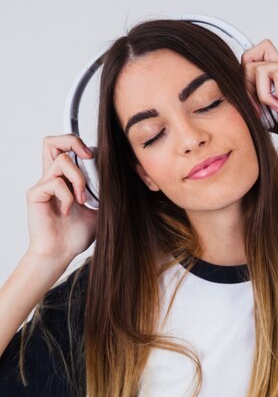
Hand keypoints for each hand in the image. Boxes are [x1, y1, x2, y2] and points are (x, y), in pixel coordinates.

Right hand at [25, 134, 97, 261]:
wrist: (60, 254)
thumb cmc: (76, 235)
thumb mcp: (99, 211)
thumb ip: (104, 194)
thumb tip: (122, 181)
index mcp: (65, 179)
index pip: (65, 148)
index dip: (81, 146)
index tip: (97, 160)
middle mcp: (51, 178)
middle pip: (53, 142)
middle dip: (73, 142)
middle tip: (88, 158)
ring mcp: (43, 185)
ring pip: (61, 160)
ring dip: (78, 178)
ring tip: (82, 200)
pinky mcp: (36, 195)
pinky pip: (55, 183)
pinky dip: (67, 196)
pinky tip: (68, 211)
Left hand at [241, 39, 277, 154]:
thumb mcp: (274, 122)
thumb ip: (259, 110)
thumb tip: (240, 105)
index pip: (252, 61)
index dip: (244, 81)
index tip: (253, 106)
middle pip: (249, 61)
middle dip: (248, 89)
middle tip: (260, 109)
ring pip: (259, 69)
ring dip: (262, 94)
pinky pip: (277, 74)